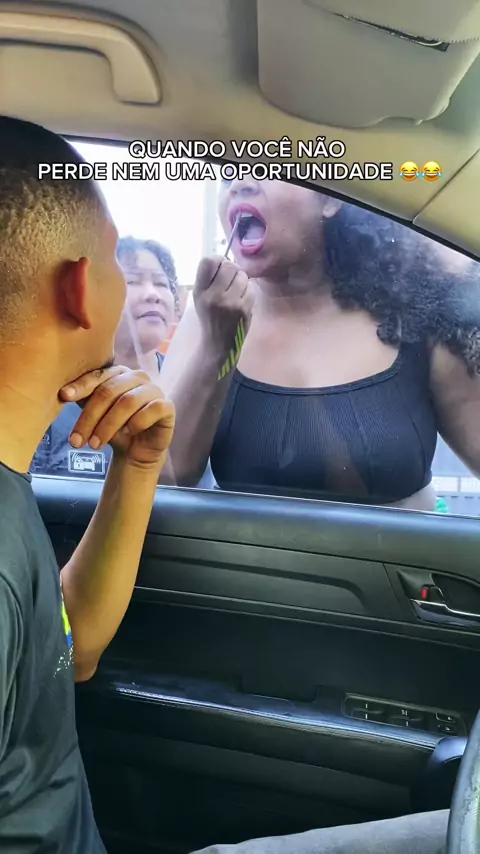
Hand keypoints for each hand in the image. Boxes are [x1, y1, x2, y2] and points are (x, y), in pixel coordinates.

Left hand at [58, 366, 174, 469]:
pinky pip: (153, 409)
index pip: (98, 375)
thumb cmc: (113, 429)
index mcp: (118, 373)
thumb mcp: (94, 414)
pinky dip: (137, 422)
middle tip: (76, 442)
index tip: (64, 397)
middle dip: (90, 417)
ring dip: (108, 426)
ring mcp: (154, 390)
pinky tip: (128, 433)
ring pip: (128, 402)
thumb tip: (62, 392)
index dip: (81, 386)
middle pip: (109, 391)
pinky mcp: (167, 407)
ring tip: (95, 445)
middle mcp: (137, 377)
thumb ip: (84, 400)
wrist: (135, 452)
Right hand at [193, 256, 254, 358]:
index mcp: (199, 291)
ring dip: (242, 280)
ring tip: (237, 291)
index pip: (208, 261)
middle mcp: (213, 296)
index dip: (218, 260)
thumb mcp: (200, 298)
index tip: (220, 267)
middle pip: (228, 265)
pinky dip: (249, 291)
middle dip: (233, 269)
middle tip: (231, 279)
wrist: (218, 344)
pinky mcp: (243, 309)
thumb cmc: (210, 317)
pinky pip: (251, 288)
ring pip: (242, 276)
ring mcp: (229, 303)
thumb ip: (209, 279)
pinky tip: (243, 300)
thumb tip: (226, 258)